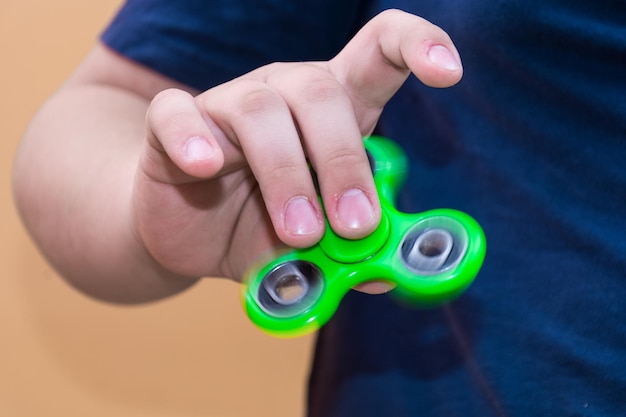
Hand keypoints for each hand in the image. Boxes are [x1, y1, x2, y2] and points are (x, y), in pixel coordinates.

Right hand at [133, 9, 462, 281]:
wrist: (186, 230)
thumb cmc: (260, 227)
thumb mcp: (314, 247)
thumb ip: (351, 257)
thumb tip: (389, 276)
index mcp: (333, 110)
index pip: (380, 52)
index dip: (418, 47)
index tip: (449, 73)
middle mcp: (285, 92)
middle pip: (323, 94)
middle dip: (345, 164)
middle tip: (355, 227)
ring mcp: (227, 103)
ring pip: (261, 110)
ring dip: (287, 175)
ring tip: (301, 234)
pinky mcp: (173, 124)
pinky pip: (176, 114)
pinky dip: (191, 137)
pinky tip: (203, 167)